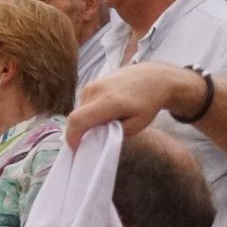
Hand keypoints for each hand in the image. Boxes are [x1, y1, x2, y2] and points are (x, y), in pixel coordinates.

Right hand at [66, 63, 204, 148]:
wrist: (154, 77)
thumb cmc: (148, 103)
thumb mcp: (136, 125)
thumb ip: (114, 134)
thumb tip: (96, 138)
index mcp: (108, 101)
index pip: (78, 120)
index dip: (72, 137)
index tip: (76, 149)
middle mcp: (96, 90)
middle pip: (77, 117)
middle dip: (82, 131)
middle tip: (96, 139)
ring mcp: (93, 83)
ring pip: (80, 109)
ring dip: (88, 120)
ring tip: (107, 122)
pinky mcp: (94, 81)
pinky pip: (85, 102)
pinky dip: (91, 111)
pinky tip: (106, 112)